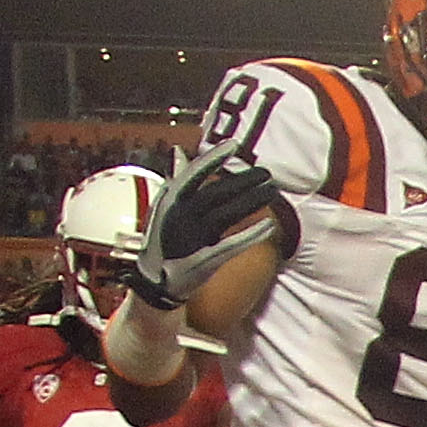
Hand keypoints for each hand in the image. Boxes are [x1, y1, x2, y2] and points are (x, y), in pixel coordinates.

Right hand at [133, 147, 286, 307]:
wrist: (155, 280)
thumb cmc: (163, 238)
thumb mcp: (164, 206)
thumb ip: (175, 180)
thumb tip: (178, 152)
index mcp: (170, 200)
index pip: (193, 174)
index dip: (213, 158)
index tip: (233, 146)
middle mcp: (180, 216)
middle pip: (217, 193)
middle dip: (243, 181)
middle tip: (267, 173)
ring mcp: (192, 237)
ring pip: (228, 214)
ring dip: (252, 201)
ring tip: (271, 192)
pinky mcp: (206, 259)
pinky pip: (233, 243)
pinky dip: (252, 234)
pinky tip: (270, 225)